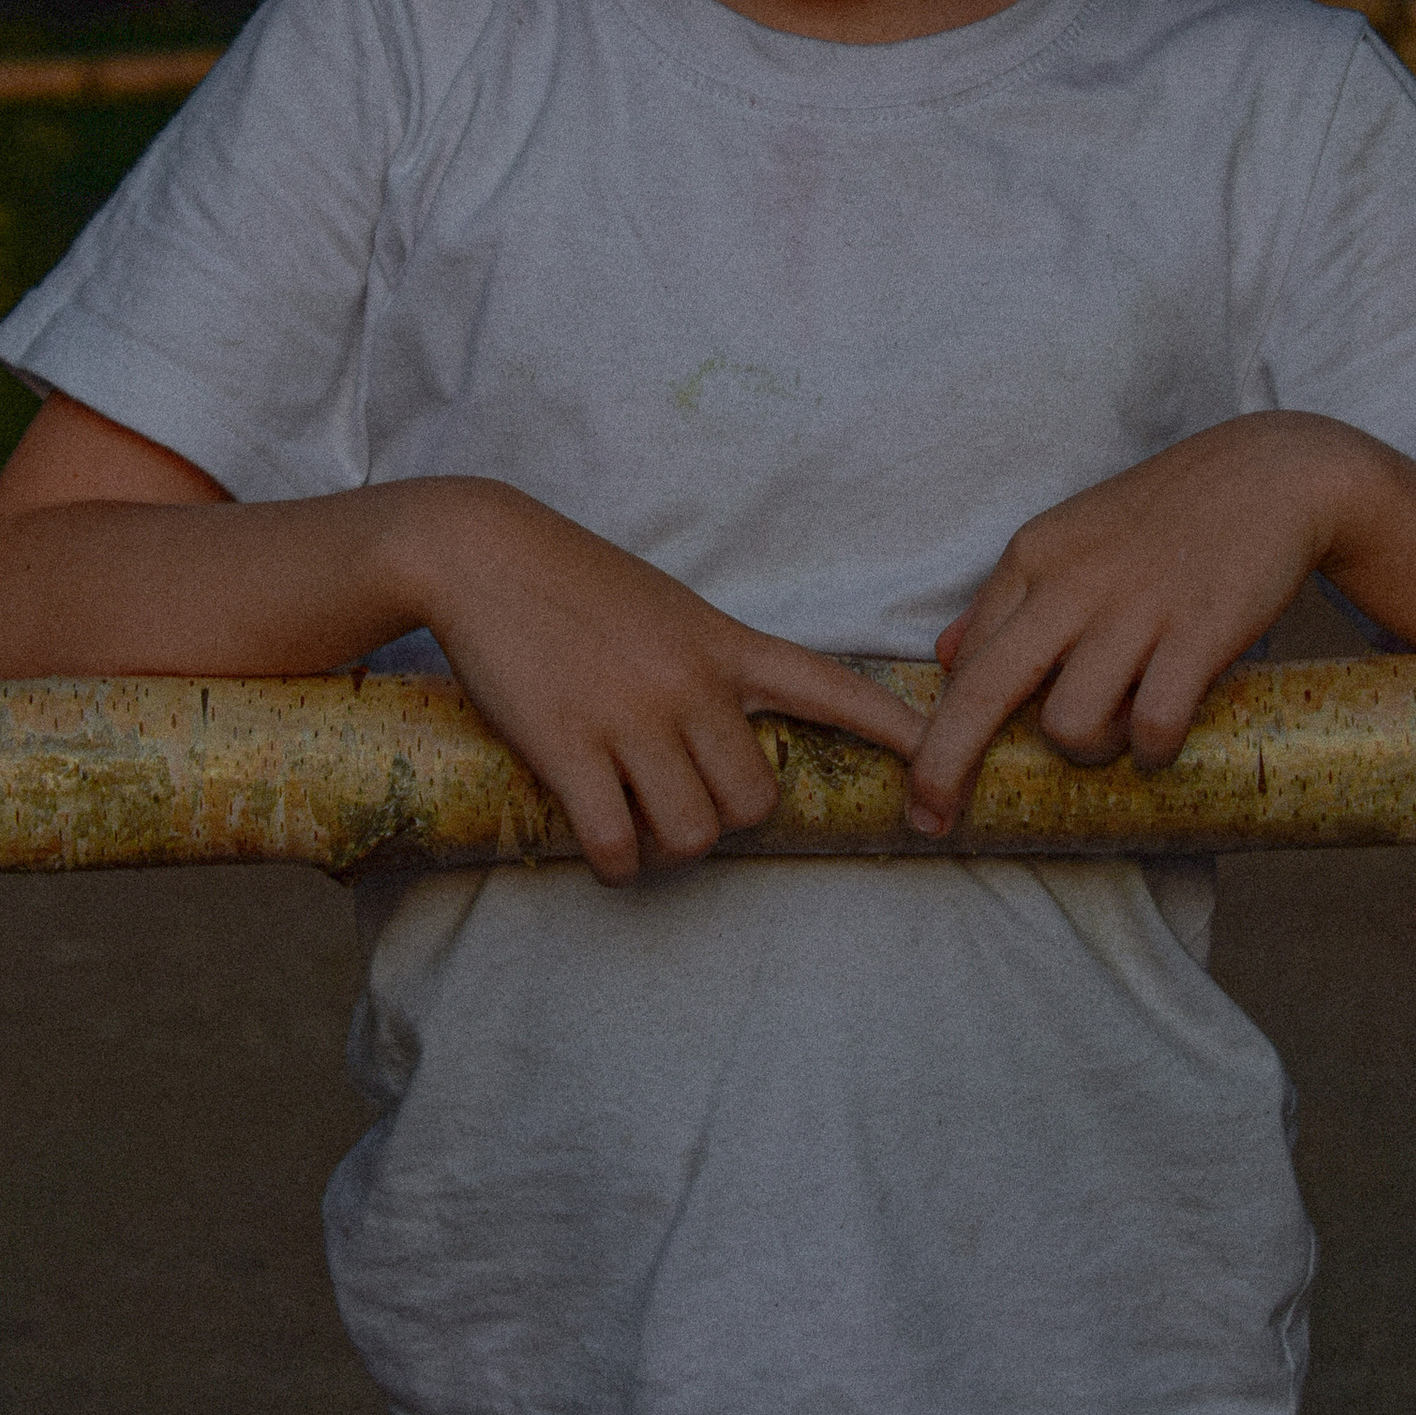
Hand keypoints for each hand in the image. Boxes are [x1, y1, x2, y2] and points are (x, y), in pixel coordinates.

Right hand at [400, 480, 919, 884]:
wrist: (479, 551)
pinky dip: (615, 863)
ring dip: (666, 846)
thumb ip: (707, 664)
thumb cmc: (569, 580)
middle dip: (723, 818)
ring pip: (692, 834)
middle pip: (755, 801)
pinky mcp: (568, 746)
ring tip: (633, 819)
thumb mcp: (664, 606)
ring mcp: (631, 717)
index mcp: (723, 642)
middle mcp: (692, 683)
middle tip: (679, 799)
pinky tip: (602, 845)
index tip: (936, 762)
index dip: (889, 730)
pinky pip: (618, 844)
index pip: (829, 686)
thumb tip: (722, 738)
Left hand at [904, 416, 1373, 837]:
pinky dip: (1152, 749)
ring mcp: (1135, 609)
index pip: (965, 661)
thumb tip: (945, 656)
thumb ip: (1006, 596)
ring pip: (1068, 723)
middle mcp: (1071, 583)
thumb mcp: (1071, 537)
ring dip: (1089, 751)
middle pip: (984, 693)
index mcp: (1033, 557)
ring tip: (1121, 733)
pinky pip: (1153, 724)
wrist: (1271, 474)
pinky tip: (1162, 739)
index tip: (925, 786)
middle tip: (933, 817)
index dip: (935, 732)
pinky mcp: (1198, 632)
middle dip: (945, 768)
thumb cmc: (1164, 517)